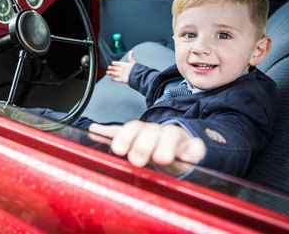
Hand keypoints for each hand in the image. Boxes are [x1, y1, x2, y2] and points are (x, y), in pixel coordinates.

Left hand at [89, 121, 205, 174]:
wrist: (180, 145)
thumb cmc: (153, 144)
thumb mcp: (133, 139)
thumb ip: (115, 135)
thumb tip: (92, 130)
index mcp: (143, 130)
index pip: (132, 128)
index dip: (125, 137)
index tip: (118, 149)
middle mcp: (158, 131)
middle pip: (150, 131)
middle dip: (143, 144)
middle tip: (137, 159)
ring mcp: (177, 138)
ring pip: (171, 135)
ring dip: (165, 146)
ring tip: (161, 157)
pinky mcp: (193, 147)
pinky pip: (196, 146)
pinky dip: (193, 151)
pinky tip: (189, 157)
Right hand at [106, 50, 135, 83]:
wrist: (136, 76)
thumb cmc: (135, 69)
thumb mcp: (132, 61)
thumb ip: (130, 57)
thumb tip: (131, 51)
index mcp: (125, 66)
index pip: (119, 64)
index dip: (116, 63)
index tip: (112, 63)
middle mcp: (123, 70)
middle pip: (116, 69)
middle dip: (112, 68)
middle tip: (108, 67)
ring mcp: (123, 75)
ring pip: (115, 74)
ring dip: (111, 73)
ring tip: (107, 72)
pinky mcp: (123, 80)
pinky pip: (118, 79)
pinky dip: (115, 79)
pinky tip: (112, 78)